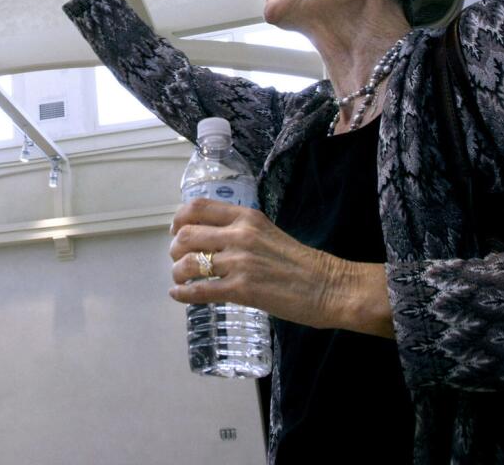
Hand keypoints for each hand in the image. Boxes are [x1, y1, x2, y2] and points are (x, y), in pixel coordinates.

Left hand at [168, 199, 391, 335]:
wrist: (329, 287)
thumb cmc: (300, 262)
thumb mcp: (267, 232)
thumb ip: (239, 231)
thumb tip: (209, 239)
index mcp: (246, 217)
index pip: (197, 207)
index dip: (178, 220)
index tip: (175, 231)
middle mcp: (239, 235)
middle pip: (186, 235)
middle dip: (174, 249)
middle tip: (178, 259)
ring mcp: (240, 262)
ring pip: (188, 263)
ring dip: (177, 272)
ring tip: (180, 279)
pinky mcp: (242, 290)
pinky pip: (199, 290)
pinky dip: (182, 293)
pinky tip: (178, 295)